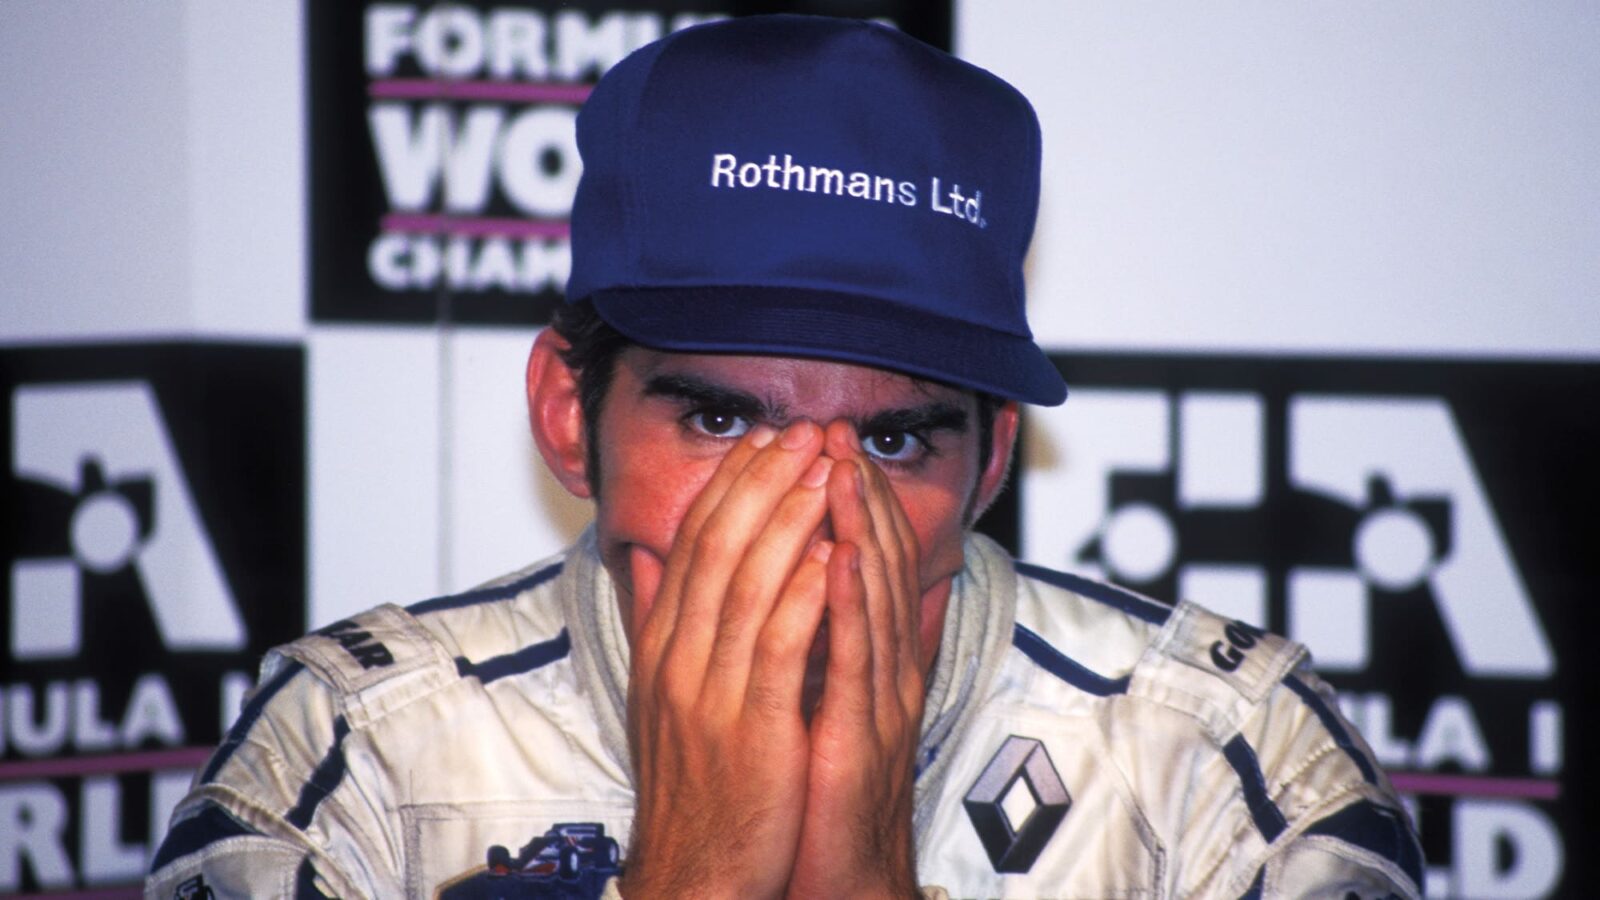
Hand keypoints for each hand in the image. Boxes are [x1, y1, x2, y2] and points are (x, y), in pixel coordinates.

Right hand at [621, 421, 834, 898]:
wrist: (697, 873)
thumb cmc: (697, 785)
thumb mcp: (661, 695)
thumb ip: (657, 622)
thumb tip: (646, 562)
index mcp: (661, 645)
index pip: (692, 543)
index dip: (729, 485)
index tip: (765, 440)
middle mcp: (678, 658)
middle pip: (717, 546)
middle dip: (763, 480)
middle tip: (804, 431)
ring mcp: (711, 690)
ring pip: (748, 583)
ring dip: (790, 519)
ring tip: (826, 469)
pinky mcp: (752, 727)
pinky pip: (777, 645)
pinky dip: (805, 594)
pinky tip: (832, 555)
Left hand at [785, 421, 924, 899]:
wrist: (836, 874)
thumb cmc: (818, 791)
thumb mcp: (814, 699)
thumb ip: (812, 641)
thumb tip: (800, 586)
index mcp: (868, 658)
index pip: (864, 560)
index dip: (850, 499)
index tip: (827, 444)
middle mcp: (883, 668)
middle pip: (879, 564)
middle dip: (859, 493)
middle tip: (839, 432)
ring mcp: (878, 699)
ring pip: (874, 597)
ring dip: (861, 527)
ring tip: (843, 468)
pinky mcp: (862, 733)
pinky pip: (857, 657)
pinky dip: (850, 602)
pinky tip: (841, 556)